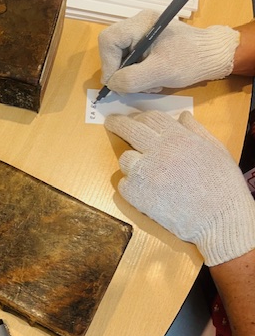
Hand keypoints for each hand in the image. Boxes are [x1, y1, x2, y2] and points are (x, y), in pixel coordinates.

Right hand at [98, 10, 238, 93]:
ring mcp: (142, 33)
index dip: (107, 63)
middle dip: (121, 72)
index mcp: (141, 23)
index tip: (117, 82)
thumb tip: (112, 83)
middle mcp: (138, 24)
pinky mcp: (147, 43)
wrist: (213, 55)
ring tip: (150, 84)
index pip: (108, 40)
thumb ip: (132, 78)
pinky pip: (132, 60)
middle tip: (134, 87)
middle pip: (113, 49)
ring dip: (131, 76)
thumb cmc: (191, 60)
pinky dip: (138, 74)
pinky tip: (153, 79)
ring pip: (122, 58)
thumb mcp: (160, 72)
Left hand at [105, 110, 254, 265]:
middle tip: (110, 122)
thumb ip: (196, 131)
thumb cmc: (223, 185)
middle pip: (130, 130)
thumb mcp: (216, 150)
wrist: (220, 220)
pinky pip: (124, 184)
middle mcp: (157, 151)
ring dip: (131, 162)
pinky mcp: (136, 195)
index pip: (150, 118)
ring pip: (125, 159)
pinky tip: (146, 192)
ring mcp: (144, 173)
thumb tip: (182, 115)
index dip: (140, 117)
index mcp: (178, 138)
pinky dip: (131, 187)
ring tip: (144, 172)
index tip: (133, 119)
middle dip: (117, 123)